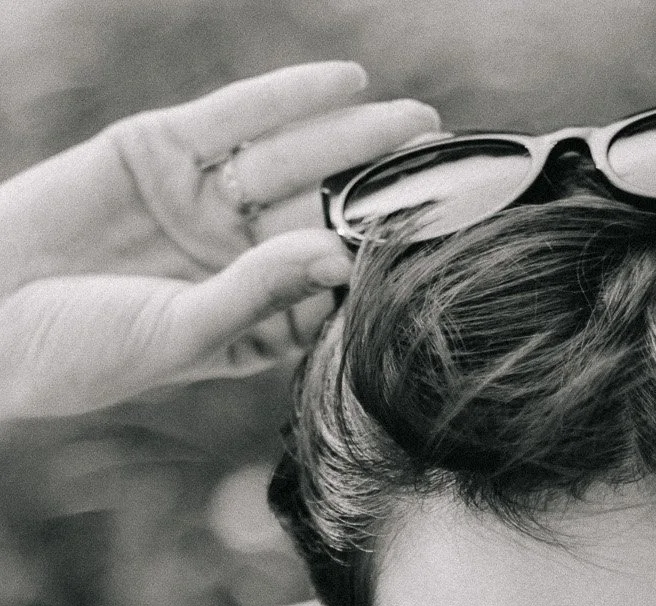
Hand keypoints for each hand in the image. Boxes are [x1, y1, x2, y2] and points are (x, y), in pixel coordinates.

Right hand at [0, 62, 438, 417]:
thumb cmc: (80, 350)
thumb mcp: (181, 334)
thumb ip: (259, 294)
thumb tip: (336, 253)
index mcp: (249, 321)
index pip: (330, 287)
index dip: (382, 267)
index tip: (446, 252)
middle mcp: (232, 259)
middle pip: (323, 215)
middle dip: (384, 194)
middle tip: (454, 174)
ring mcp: (199, 203)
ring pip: (291, 163)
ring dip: (354, 139)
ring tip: (418, 124)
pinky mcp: (160, 150)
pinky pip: (237, 117)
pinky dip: (289, 97)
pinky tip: (350, 84)